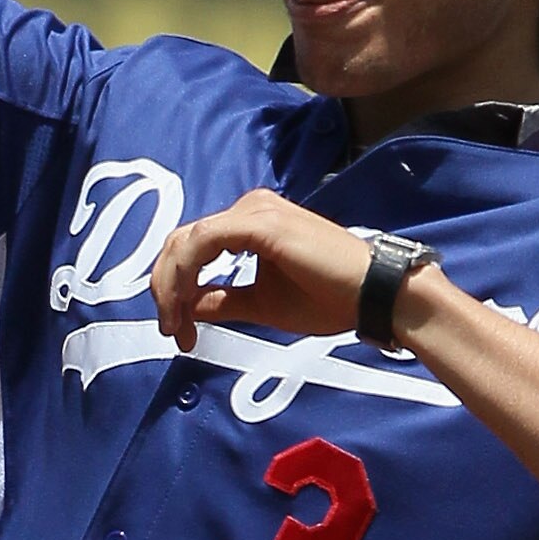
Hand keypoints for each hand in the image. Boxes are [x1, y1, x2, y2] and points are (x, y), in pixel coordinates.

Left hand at [151, 189, 375, 352]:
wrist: (373, 293)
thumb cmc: (329, 298)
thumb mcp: (261, 304)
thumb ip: (223, 301)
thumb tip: (186, 308)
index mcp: (249, 223)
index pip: (193, 247)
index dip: (174, 289)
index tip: (179, 331)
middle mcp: (249, 208)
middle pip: (182, 240)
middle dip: (165, 288)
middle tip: (171, 331)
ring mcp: (254, 211)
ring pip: (187, 241)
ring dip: (171, 286)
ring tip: (177, 326)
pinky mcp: (260, 223)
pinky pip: (203, 241)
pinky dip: (186, 274)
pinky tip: (187, 305)